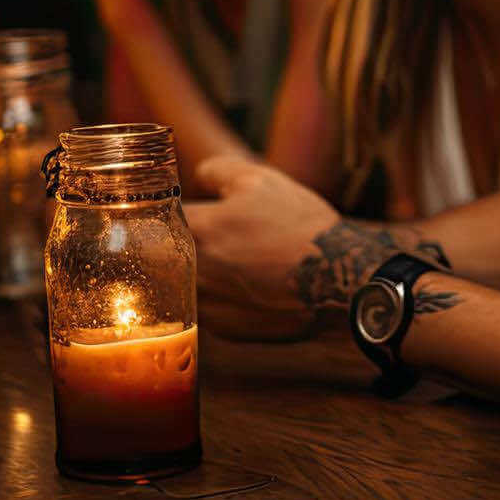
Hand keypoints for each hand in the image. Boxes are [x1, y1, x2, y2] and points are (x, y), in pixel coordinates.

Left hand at [186, 154, 343, 341]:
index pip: (163, 217)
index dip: (180, 210)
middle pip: (171, 255)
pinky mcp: (226, 329)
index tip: (196, 211)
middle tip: (227, 238)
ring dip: (205, 274)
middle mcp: (193, 271)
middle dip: (188, 245)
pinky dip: (225, 298)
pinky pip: (211, 309)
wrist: (337, 277)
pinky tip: (254, 287)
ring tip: (244, 263)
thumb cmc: (299, 225)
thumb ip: (217, 171)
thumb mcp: (261, 181)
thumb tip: (197, 174)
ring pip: (189, 284)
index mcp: (197, 230)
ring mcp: (208, 304)